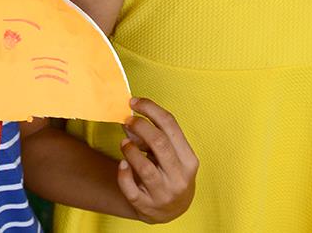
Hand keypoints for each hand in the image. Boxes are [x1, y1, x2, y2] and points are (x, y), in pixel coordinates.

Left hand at [117, 98, 197, 222]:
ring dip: (130, 150)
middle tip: (127, 121)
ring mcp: (164, 194)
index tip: (133, 101)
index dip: (150, 109)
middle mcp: (180, 177)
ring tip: (124, 144)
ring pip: (145, 167)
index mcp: (189, 159)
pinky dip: (123, 174)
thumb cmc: (168, 172)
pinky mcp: (147, 206)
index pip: (171, 125)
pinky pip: (130, 188)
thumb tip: (130, 122)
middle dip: (140, 126)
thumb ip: (153, 136)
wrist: (169, 210)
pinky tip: (122, 165)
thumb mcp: (168, 155)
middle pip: (159, 143)